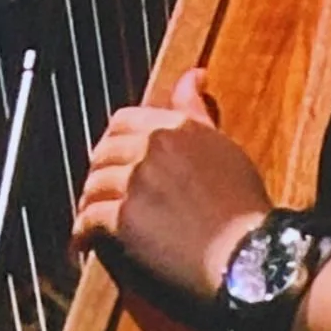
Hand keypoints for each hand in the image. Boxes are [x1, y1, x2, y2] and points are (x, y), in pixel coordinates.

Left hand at [73, 68, 269, 310]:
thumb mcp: (224, 147)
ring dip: (91, 203)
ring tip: (93, 220)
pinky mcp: (122, 218)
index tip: (116, 158)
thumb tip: (191, 76)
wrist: (248, 255)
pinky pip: (88, 220)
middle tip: (102, 192)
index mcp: (176, 128)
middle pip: (103, 152)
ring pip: (93, 185)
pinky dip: (83, 234)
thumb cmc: (243, 208)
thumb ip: (196, 111)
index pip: (124, 121)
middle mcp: (151, 148)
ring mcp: (134, 182)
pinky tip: (86, 244)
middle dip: (100, 173)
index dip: (115, 141)